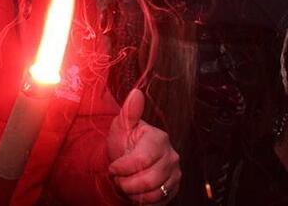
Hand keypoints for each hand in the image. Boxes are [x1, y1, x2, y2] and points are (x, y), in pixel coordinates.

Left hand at [107, 89, 180, 203]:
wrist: (127, 163)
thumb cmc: (123, 144)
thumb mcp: (121, 127)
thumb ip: (129, 112)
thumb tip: (136, 93)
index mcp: (158, 139)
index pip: (141, 161)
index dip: (123, 168)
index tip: (113, 167)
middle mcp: (171, 156)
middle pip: (148, 179)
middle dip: (127, 182)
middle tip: (119, 178)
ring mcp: (174, 172)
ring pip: (153, 192)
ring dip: (134, 192)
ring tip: (127, 182)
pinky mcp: (174, 187)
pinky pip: (159, 200)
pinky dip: (143, 199)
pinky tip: (137, 190)